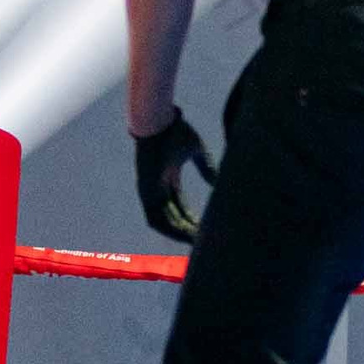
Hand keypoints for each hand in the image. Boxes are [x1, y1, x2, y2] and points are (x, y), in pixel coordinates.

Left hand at [132, 110, 216, 243]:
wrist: (158, 121)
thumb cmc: (176, 131)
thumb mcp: (197, 151)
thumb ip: (206, 167)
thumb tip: (217, 181)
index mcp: (169, 178)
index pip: (180, 206)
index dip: (192, 219)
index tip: (206, 230)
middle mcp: (158, 187)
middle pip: (172, 216)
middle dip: (187, 230)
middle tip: (203, 242)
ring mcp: (150, 190)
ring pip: (163, 221)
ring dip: (179, 233)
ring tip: (195, 243)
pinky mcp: (146, 190)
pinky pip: (155, 218)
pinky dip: (169, 228)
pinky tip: (184, 235)